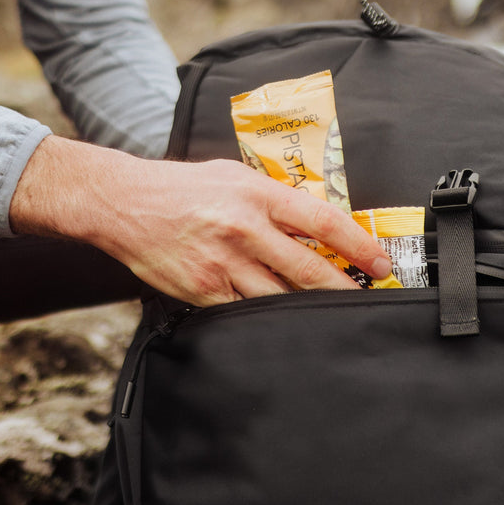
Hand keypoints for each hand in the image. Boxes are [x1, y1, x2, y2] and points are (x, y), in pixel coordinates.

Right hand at [10, 137, 391, 305]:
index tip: (380, 263)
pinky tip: (282, 328)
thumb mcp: (233, 176)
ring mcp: (223, 263)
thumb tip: (315, 222)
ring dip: (308, 311)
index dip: (358, 245)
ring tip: (330, 319)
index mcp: (257, 195)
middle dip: (344, 289)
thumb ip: (273, 198)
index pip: (322, 221)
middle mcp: (244, 228)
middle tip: (367, 301)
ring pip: (280, 298)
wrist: (123, 202)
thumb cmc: (180, 188)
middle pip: (308, 268)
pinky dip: (266, 322)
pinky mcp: (202, 290)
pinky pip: (244, 314)